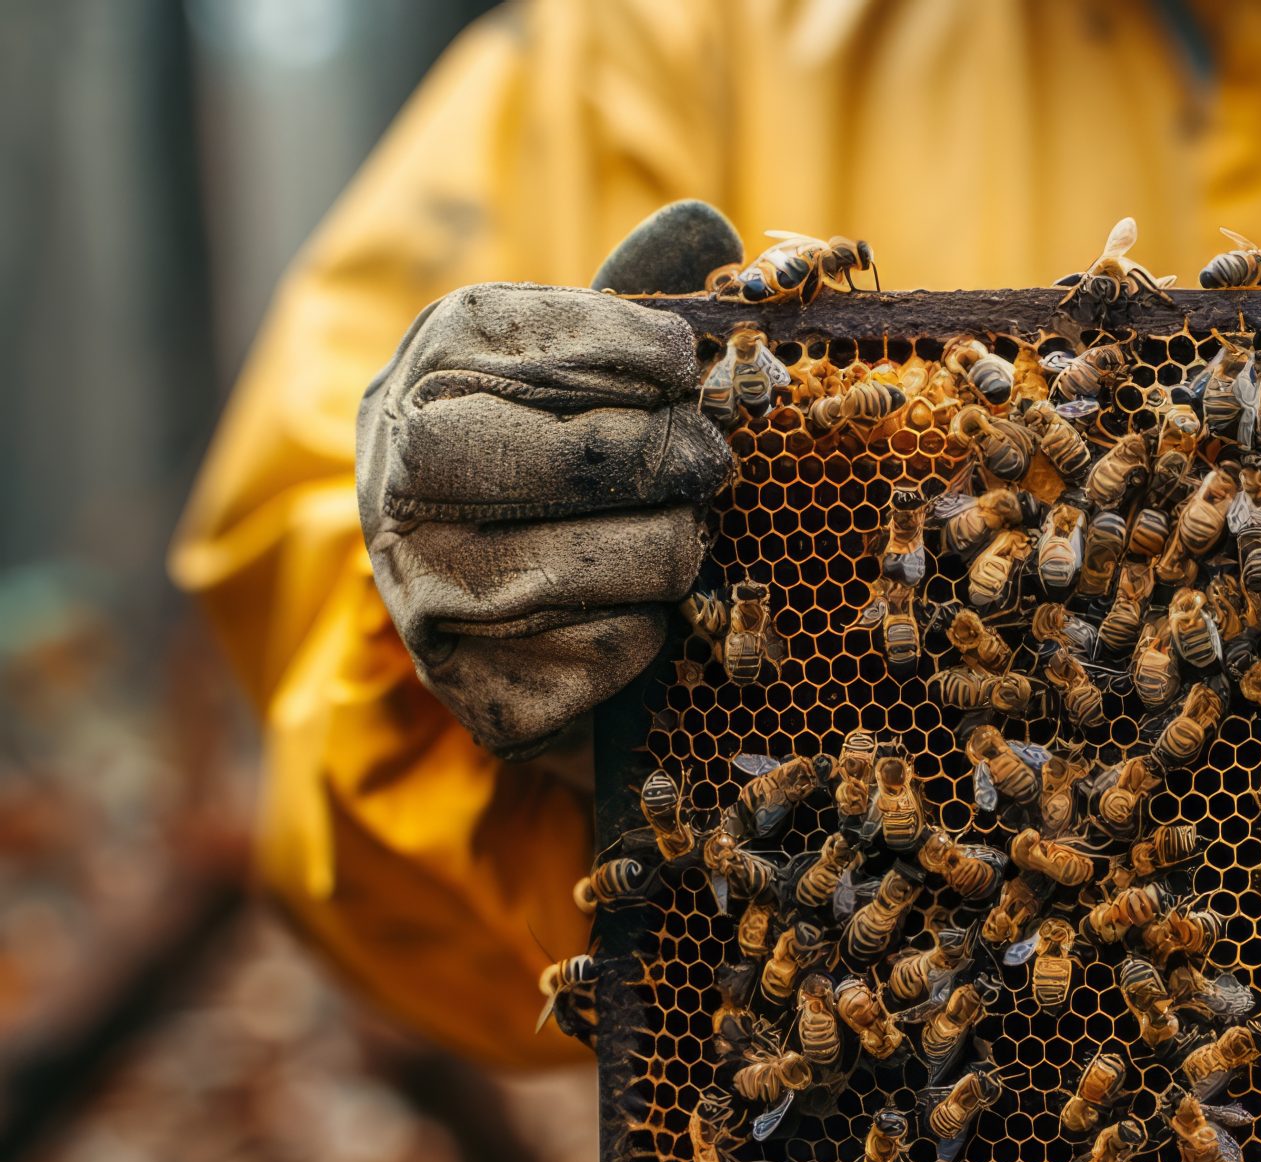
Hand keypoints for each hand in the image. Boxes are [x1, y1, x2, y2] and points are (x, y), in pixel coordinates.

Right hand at [356, 202, 744, 758]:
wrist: (497, 625)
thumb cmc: (554, 468)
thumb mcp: (576, 375)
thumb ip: (632, 306)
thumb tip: (706, 228)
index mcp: (427, 372)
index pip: (521, 338)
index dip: (625, 348)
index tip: (687, 362)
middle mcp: (401, 475)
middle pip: (566, 456)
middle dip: (662, 455)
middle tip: (712, 460)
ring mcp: (427, 589)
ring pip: (596, 564)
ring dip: (668, 549)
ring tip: (682, 535)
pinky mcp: (474, 688)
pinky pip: (603, 653)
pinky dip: (646, 635)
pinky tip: (636, 614)